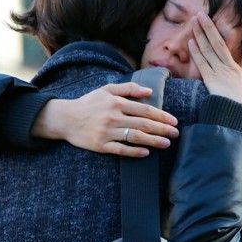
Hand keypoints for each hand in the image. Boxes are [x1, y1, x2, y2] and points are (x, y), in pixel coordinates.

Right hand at [32, 82, 178, 156]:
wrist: (65, 118)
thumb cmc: (89, 103)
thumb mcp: (107, 89)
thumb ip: (129, 88)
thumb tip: (150, 91)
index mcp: (116, 103)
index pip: (145, 110)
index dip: (162, 116)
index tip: (174, 121)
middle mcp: (113, 117)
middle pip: (143, 124)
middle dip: (162, 129)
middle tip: (176, 133)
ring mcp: (107, 132)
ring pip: (135, 137)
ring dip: (153, 141)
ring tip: (166, 143)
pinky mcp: (100, 145)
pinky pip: (120, 150)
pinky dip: (134, 152)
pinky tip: (146, 153)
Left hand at [188, 12, 241, 114]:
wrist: (240, 121)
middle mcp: (234, 70)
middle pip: (221, 44)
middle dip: (211, 28)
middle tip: (203, 14)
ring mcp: (222, 73)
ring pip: (210, 50)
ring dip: (201, 34)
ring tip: (195, 20)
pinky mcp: (211, 80)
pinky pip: (202, 63)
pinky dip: (196, 52)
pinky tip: (191, 41)